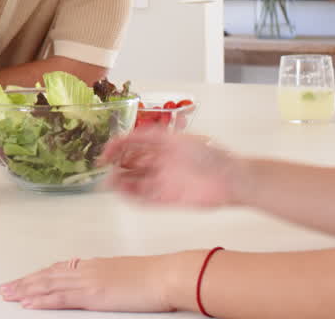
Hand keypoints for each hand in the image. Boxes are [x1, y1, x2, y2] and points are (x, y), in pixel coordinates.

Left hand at [0, 255, 182, 311]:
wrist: (166, 275)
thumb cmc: (155, 276)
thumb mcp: (127, 275)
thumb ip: (110, 278)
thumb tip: (104, 284)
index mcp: (95, 265)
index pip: (59, 269)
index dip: (39, 275)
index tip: (25, 279)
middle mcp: (87, 270)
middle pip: (48, 275)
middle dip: (25, 282)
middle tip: (5, 288)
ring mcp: (88, 281)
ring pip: (48, 284)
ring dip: (26, 290)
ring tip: (8, 295)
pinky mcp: (93, 294)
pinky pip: (61, 298)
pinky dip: (42, 300)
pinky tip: (28, 303)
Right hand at [100, 127, 239, 206]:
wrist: (230, 178)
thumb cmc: (210, 154)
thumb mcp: (179, 139)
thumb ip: (153, 137)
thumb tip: (129, 136)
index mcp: (162, 145)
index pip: (133, 144)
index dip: (118, 147)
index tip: (106, 152)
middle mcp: (161, 163)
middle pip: (132, 164)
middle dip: (116, 165)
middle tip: (104, 168)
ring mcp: (164, 181)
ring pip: (135, 182)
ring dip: (121, 182)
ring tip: (109, 182)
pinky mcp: (168, 198)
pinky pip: (145, 198)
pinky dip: (132, 196)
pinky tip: (122, 193)